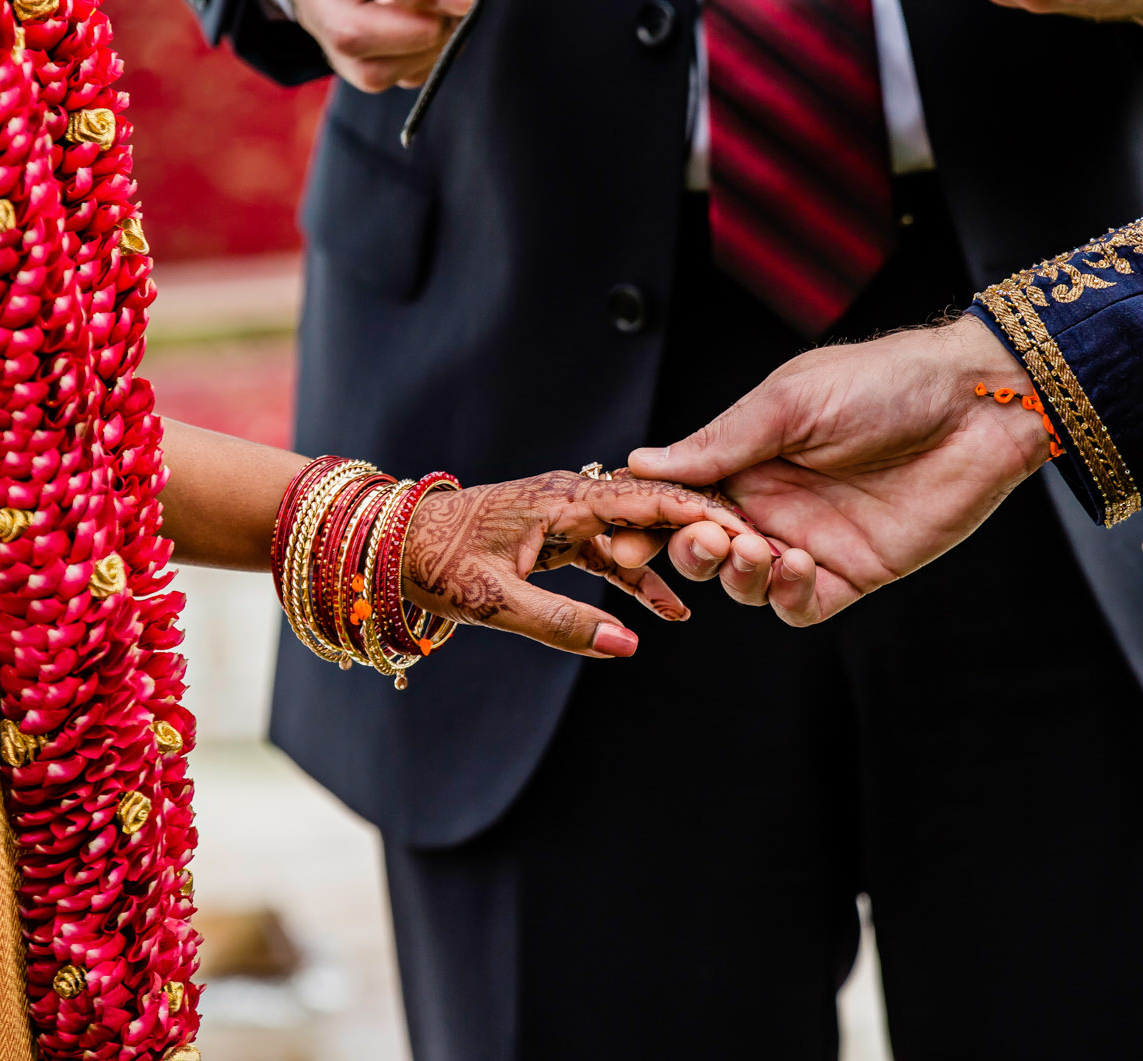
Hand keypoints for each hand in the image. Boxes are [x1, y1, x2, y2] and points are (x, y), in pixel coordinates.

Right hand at [265, 0, 476, 89]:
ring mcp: (310, 8)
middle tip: (462, 4)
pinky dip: (412, 67)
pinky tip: (436, 33)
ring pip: (359, 66)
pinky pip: (368, 75)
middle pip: (349, 29)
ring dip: (418, 55)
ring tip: (451, 18)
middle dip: (418, 32)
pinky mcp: (329, 35)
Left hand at [403, 471, 756, 658]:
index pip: (652, 500)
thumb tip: (627, 645)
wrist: (385, 545)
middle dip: (707, 530)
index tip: (749, 532)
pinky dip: (640, 578)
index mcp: (565, 501)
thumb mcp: (495, 602)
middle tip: (757, 554)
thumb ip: (563, 624)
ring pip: (639, 532)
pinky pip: (611, 555)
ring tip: (723, 588)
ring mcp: (566, 515)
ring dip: (679, 558)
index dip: (704, 516)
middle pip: (656, 507)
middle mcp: (573, 499)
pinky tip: (667, 613)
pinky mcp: (556, 536)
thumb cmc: (433, 565)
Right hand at [622, 320, 1053, 625]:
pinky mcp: (854, 571)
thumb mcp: (791, 401)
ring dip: (736, 574)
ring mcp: (811, 539)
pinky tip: (795, 565)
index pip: (681, 496)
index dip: (651, 515)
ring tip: (756, 547)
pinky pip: (801, 606)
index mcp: (746, 457)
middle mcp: (772, 502)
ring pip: (745, 584)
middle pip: (703, 548)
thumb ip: (720, 442)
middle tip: (702, 535)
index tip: (628, 527)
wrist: (974, 403)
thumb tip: (642, 462)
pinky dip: (785, 596)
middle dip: (688, 549)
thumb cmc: (885, 382)